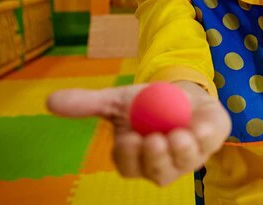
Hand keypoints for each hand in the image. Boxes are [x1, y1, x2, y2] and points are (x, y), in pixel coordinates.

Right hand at [47, 81, 230, 185]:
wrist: (180, 89)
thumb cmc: (147, 102)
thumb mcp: (118, 100)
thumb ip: (89, 103)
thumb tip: (50, 101)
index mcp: (138, 158)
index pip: (129, 167)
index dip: (128, 156)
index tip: (127, 137)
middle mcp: (164, 164)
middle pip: (158, 173)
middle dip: (155, 159)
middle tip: (152, 139)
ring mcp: (190, 157)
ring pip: (186, 163)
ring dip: (181, 150)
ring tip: (176, 134)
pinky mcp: (212, 142)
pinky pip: (211, 143)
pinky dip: (205, 135)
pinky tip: (198, 125)